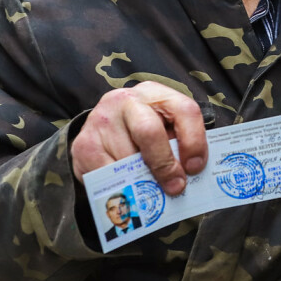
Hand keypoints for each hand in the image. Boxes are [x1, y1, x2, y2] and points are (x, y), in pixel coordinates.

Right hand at [71, 84, 206, 193]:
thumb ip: (179, 146)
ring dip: (142, 180)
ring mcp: (102, 120)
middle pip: (149, 132)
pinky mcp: (84, 144)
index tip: (195, 168)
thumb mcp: (165, 129)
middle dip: (165, 164)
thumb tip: (189, 176)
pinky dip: (121, 185)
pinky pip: (107, 174)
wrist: (103, 127)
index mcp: (156, 93)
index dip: (194, 141)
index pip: (184, 110)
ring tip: (149, 187)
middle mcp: (126, 100)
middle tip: (174, 187)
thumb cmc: (143, 131)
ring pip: (127, 159)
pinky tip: (127, 185)